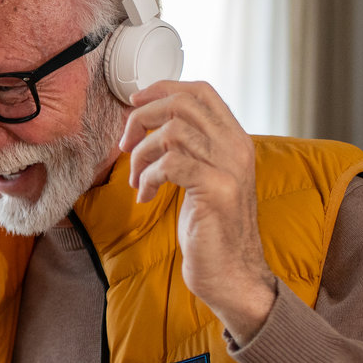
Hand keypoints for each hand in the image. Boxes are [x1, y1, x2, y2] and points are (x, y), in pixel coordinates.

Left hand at [119, 80, 275, 344]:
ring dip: (142, 154)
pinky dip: (148, 178)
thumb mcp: (203, 179)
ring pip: (172, 132)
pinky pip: (170, 164)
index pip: (202, 91)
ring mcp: (229, 168)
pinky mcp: (216, 190)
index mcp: (235, 140)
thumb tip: (149, 124)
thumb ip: (189, 150)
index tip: (136, 103)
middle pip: (183, 104)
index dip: (163, 88)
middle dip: (144, 118)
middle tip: (127, 145)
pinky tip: (146, 197)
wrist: (232, 273)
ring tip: (138, 180)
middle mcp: (236, 147)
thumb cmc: (210, 229)